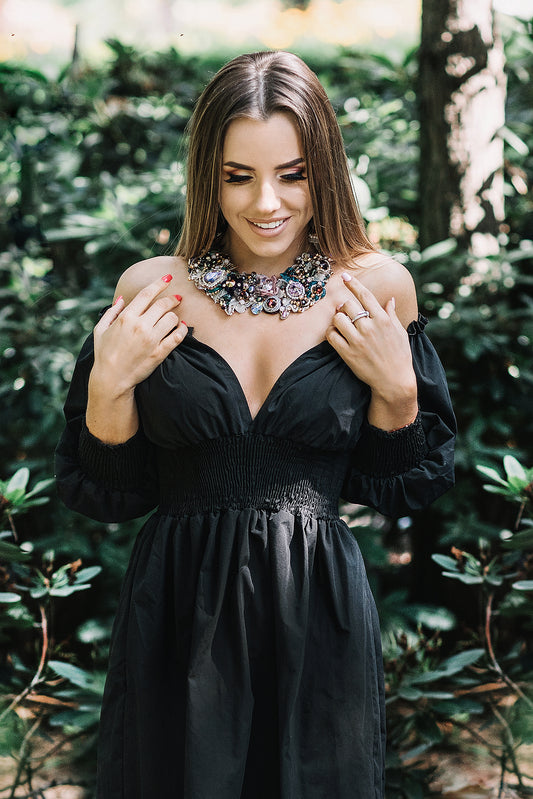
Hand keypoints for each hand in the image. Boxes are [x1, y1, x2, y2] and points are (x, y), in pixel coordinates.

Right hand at [92, 274, 186, 397]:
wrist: (112, 380)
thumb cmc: (104, 354)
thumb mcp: (101, 330)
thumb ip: (111, 312)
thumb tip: (121, 299)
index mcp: (126, 317)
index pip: (147, 294)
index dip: (159, 283)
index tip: (168, 278)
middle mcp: (140, 326)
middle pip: (163, 304)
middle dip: (172, 299)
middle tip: (177, 298)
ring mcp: (151, 339)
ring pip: (172, 318)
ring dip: (175, 316)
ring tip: (174, 318)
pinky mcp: (159, 352)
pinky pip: (177, 336)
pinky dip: (182, 330)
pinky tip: (182, 328)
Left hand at [326, 273, 417, 427]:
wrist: (394, 381)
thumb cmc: (400, 356)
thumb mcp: (400, 332)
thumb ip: (391, 314)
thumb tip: (390, 300)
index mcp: (382, 319)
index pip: (365, 295)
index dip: (353, 283)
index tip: (344, 277)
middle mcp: (369, 327)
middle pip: (347, 305)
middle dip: (344, 306)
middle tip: (344, 311)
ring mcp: (358, 340)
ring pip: (338, 319)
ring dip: (337, 319)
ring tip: (341, 325)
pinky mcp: (348, 354)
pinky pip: (332, 336)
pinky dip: (331, 333)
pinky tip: (336, 335)